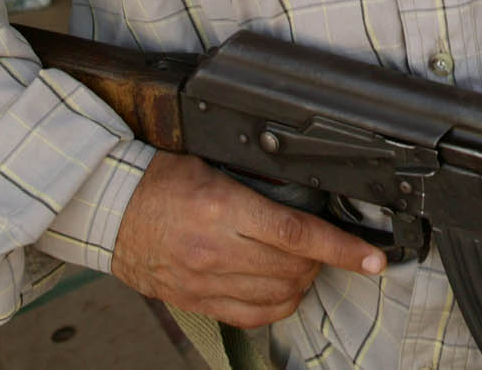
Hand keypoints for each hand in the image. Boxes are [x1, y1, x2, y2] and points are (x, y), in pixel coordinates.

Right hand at [110, 151, 385, 328]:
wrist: (109, 209)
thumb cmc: (159, 178)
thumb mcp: (212, 165)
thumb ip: (257, 185)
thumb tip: (306, 196)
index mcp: (223, 208)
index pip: (298, 234)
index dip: (342, 248)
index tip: (372, 258)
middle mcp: (216, 250)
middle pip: (295, 269)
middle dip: (322, 260)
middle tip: (324, 244)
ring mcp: (206, 282)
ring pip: (279, 297)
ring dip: (302, 282)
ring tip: (301, 264)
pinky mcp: (197, 301)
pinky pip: (252, 315)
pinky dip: (276, 305)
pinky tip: (280, 288)